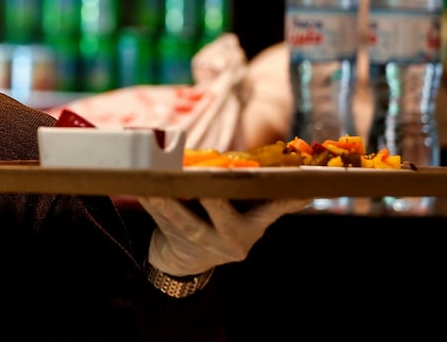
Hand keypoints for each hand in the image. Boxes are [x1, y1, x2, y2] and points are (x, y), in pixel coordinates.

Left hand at [138, 197, 309, 275]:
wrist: (187, 263)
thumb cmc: (223, 227)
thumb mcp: (250, 221)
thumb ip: (271, 204)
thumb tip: (307, 191)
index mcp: (250, 230)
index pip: (270, 212)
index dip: (283, 202)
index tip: (298, 190)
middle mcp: (228, 241)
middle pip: (222, 219)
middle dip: (214, 201)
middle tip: (207, 184)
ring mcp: (200, 244)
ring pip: (185, 222)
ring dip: (170, 202)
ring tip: (159, 183)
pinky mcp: (174, 241)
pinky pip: (161, 220)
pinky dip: (150, 203)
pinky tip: (140, 187)